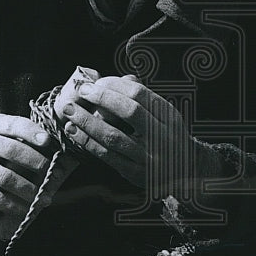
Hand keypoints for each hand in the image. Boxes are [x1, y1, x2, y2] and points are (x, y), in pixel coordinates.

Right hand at [0, 114, 54, 220]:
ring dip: (29, 190)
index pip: (14, 124)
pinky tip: (25, 209)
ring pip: (6, 177)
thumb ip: (19, 137)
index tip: (48, 141)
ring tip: (44, 198)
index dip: (32, 132)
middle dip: (38, 165)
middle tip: (54, 177)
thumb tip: (52, 148)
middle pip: (13, 151)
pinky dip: (14, 205)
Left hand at [57, 74, 219, 195]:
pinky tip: (74, 132)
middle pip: (129, 111)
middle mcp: (162, 136)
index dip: (114, 85)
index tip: (95, 83)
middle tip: (81, 92)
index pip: (140, 94)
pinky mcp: (135, 174)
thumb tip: (114, 81)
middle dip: (101, 98)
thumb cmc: (167, 137)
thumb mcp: (165, 116)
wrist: (186, 172)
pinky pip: (107, 156)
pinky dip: (87, 142)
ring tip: (70, 111)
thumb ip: (143, 100)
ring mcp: (149, 157)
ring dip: (87, 122)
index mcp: (169, 116)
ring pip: (114, 136)